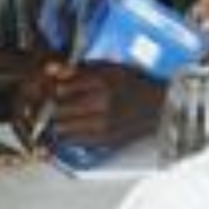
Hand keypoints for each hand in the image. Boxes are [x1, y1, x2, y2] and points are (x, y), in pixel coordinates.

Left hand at [13, 60, 164, 147]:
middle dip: (50, 105)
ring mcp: (103, 126)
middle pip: (57, 110)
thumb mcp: (108, 67)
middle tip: (52, 102)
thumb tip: (51, 69)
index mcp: (101, 82)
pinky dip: (67, 133)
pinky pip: (73, 141)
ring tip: (61, 114)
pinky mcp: (104, 141)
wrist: (158, 106)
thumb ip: (78, 68)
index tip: (50, 87)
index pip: (60, 89)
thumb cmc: (134, 84)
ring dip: (56, 121)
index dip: (50, 89)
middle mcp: (102, 105)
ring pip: (61, 127)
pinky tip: (72, 125)